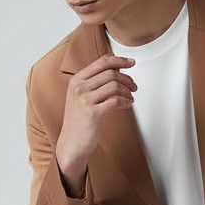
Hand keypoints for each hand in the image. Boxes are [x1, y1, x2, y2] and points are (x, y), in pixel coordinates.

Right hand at [56, 53, 137, 176]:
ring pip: (114, 86)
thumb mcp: (80, 97)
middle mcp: (79, 88)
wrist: (71, 144)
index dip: (119, 60)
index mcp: (76, 80)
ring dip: (127, 91)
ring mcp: (84, 100)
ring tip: (131, 97)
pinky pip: (115, 101)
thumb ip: (93, 83)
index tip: (131, 62)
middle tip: (134, 86)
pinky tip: (127, 105)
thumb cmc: (78, 121)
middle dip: (127, 78)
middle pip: (110, 73)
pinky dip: (125, 101)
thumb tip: (115, 70)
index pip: (101, 62)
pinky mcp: (92, 113)